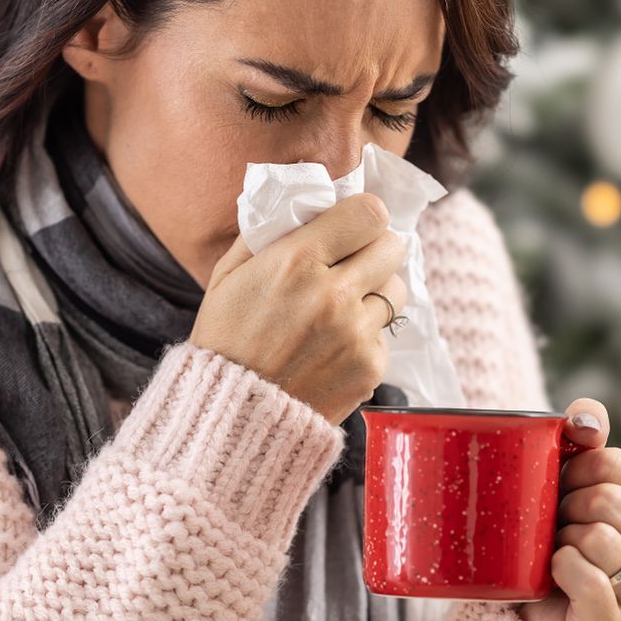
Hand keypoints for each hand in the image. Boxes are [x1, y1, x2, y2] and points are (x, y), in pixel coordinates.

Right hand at [189, 192, 408, 425]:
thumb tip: (306, 204)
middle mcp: (333, 294)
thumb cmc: (224, 340)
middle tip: (352, 264)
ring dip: (374, 293)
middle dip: (374, 250)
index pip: (369, 213)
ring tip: (341, 309)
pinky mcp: (370, 368)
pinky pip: (384, 335)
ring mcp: (356, 334)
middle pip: (392, 247)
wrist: (231, 417)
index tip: (351, 227)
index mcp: (297, 261)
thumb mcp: (228, 276)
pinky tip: (332, 349)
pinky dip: (364, 337)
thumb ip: (268, 234)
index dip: (363, 216)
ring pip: (395, 291)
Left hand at [516, 398, 620, 620]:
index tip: (563, 487)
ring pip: (599, 540)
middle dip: (567, 507)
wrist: (532, 599)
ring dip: (563, 540)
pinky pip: (588, 580)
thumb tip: (586, 418)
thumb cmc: (560, 531)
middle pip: (607, 502)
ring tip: (559, 549)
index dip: (575, 469)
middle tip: (557, 524)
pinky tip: (556, 574)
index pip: (616, 466)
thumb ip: (586, 435)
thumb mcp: (573, 478)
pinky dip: (561, 569)